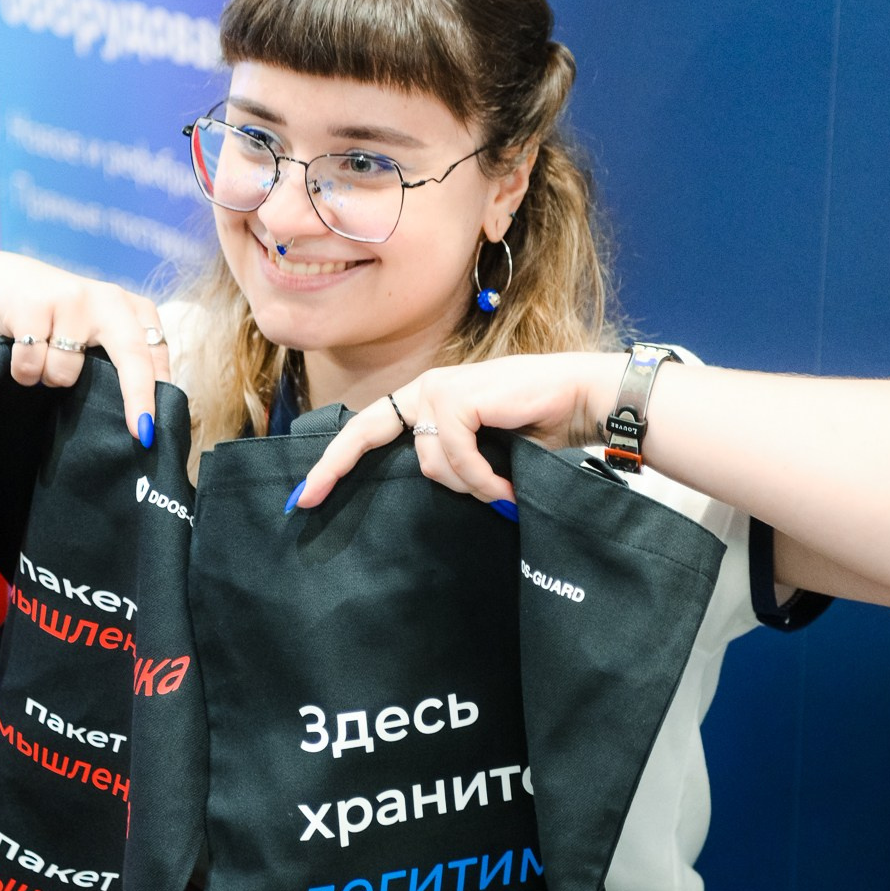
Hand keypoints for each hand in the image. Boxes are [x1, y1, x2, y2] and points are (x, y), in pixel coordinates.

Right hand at [0, 251, 171, 443]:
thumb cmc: (62, 317)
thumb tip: (143, 416)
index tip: (151, 431)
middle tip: (140, 433)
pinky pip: (31, 364)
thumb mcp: (100, 329)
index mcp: (132, 308)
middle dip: (137, 396)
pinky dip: (24, 370)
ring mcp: (71, 299)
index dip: (156, 394)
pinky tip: (23, 350)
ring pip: (66, 372)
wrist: (7, 280)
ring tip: (45, 356)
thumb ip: (124, 360)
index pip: (153, 356)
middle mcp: (109, 300)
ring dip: (50, 378)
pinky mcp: (33, 306)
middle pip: (132, 354)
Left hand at [291, 352, 625, 509]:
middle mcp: (427, 388)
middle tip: (307, 502)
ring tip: (501, 490)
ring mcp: (441, 389)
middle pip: (367, 431)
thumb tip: (422, 494)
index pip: (370, 428)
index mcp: (428, 400)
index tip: (305, 495)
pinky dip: (482, 480)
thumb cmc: (540, 427)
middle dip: (335, 466)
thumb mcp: (484, 448)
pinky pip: (455, 459)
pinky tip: (506, 487)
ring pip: (429, 464)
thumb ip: (450, 460)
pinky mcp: (459, 398)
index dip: (336, 459)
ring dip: (468, 487)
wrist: (584, 399)